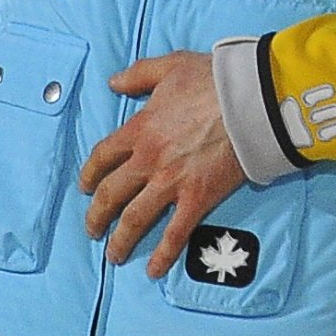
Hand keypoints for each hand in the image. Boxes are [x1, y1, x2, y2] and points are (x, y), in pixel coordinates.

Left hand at [79, 51, 246, 278]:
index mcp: (139, 129)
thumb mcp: (169, 66)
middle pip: (111, 193)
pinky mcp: (198, 198)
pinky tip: (153, 270)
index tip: (86, 187)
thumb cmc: (211, 80)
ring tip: (113, 254)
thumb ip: (138, 74)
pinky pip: (175, 233)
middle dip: (97, 215)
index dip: (90, 174)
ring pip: (135, 218)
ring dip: (121, 239)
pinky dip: (163, 254)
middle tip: (92, 229)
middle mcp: (148, 159)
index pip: (103, 156)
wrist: (249, 100)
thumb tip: (114, 83)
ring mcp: (171, 182)